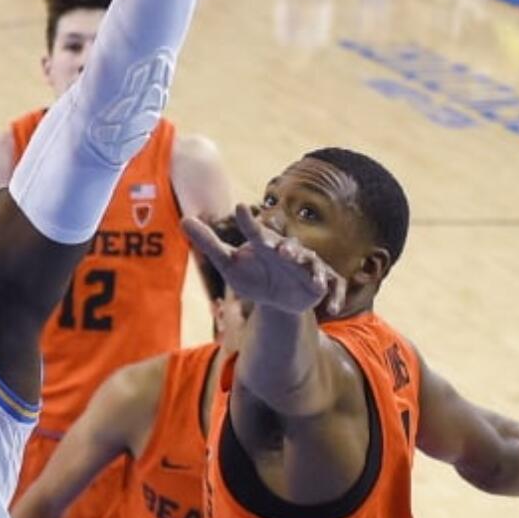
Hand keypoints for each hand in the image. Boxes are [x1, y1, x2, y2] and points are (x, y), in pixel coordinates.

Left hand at [183, 204, 346, 315]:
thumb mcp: (228, 263)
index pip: (254, 232)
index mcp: (265, 245)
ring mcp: (307, 268)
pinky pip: (332, 288)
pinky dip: (334, 296)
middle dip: (288, 249)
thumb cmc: (252, 274)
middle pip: (289, 248)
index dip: (247, 222)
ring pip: (313, 265)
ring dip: (312, 269)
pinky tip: (334, 309)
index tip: (238, 208)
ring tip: (311, 276)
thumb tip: (183, 219)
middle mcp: (288, 253)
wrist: (275, 297)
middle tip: (280, 250)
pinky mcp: (320, 285)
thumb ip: (209, 243)